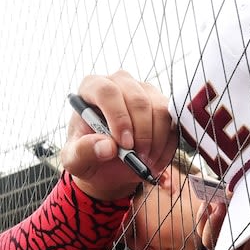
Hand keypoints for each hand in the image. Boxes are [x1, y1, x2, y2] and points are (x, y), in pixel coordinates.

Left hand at [63, 72, 174, 202]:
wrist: (107, 166)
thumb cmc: (87, 156)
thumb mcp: (75, 160)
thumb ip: (83, 152)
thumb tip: (108, 147)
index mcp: (91, 89)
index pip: (106, 91)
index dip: (118, 117)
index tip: (124, 144)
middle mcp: (119, 83)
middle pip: (138, 99)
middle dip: (141, 133)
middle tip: (138, 159)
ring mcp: (144, 91)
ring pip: (160, 109)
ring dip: (156, 141)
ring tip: (145, 163)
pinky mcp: (162, 105)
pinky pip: (174, 122)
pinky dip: (167, 146)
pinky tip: (155, 161)